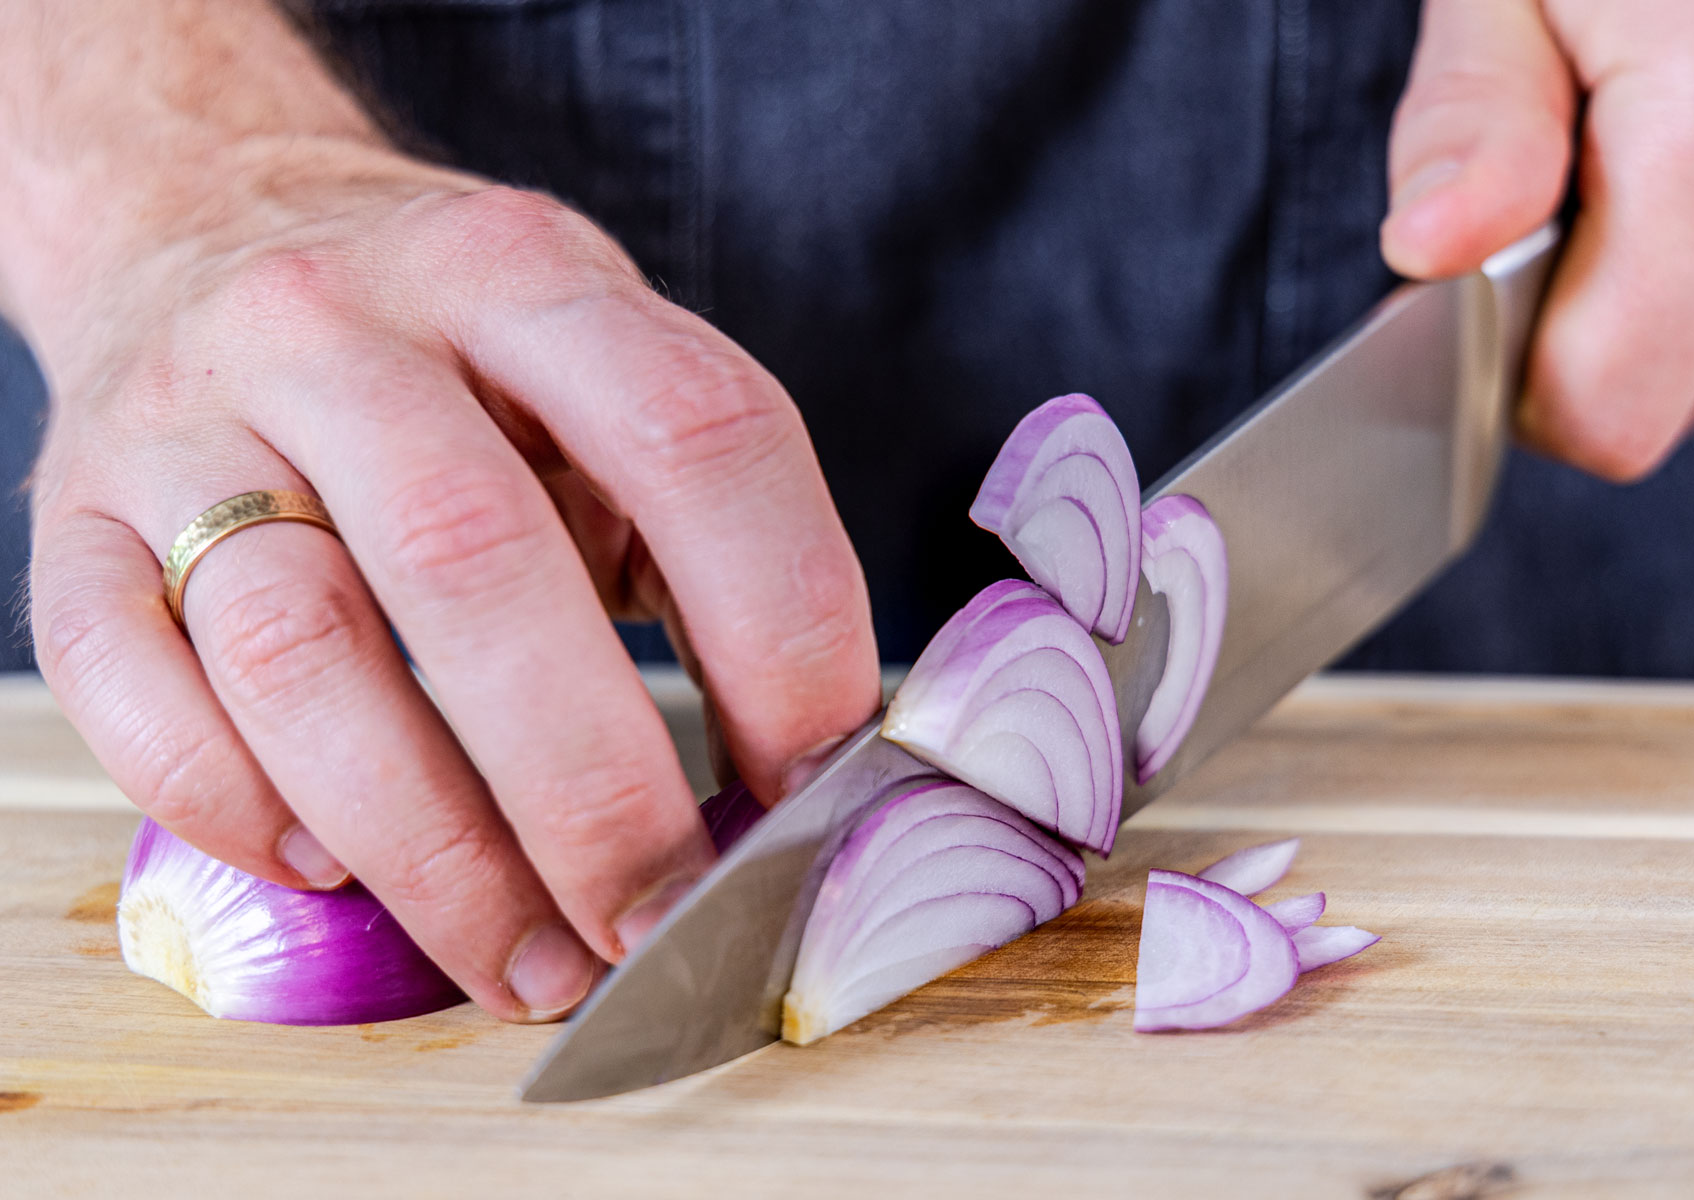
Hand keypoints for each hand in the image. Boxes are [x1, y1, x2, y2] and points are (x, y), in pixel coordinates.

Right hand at [12, 6, 878, 1023]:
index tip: (813, 778)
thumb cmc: (448, 353)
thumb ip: (694, 527)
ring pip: (296, 650)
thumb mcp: (594, 370)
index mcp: (526, 275)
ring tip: (526, 955)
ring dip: (429, 847)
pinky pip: (127, 685)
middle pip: (478, 564)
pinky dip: (236, 807)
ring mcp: (188, 415)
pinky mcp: (72, 518)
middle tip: (659, 922)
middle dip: (592, 788)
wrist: (206, 223)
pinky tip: (332, 867)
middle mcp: (343, 325)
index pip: (697, 436)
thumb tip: (788, 767)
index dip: (780, 627)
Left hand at [1381, 0, 1693, 480]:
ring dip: (1640, 303)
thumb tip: (1433, 254)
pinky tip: (1678, 167)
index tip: (1469, 304)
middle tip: (1543, 202)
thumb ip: (1471, 123)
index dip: (1514, 390)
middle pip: (1664, 401)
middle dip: (1573, 340)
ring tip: (1619, 158)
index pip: (1610, 410)